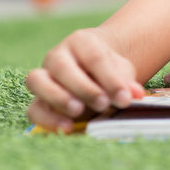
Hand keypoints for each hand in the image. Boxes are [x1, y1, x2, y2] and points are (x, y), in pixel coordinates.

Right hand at [25, 28, 144, 132]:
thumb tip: (136, 95)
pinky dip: (48, 119)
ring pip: (37, 81)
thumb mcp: (121, 71)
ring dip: (58, 98)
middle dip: (84, 88)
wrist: (94, 71)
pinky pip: (33, 108)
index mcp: (81, 41)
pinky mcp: (37, 99)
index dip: (110, 79)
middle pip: (62, 67)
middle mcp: (57, 56)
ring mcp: (44, 76)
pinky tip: (67, 127)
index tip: (125, 98)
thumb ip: (127, 82)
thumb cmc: (108, 70)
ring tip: (78, 112)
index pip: (95, 57)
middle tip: (103, 104)